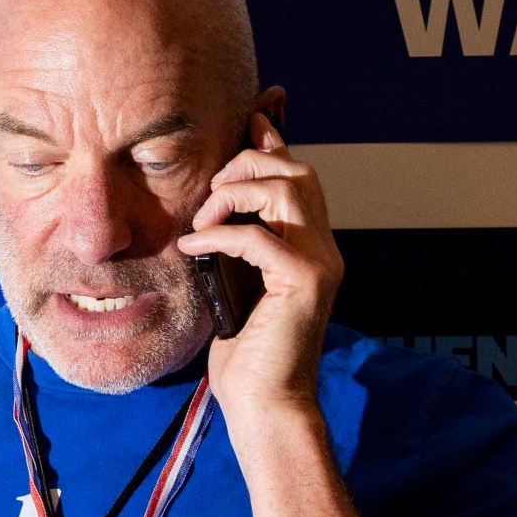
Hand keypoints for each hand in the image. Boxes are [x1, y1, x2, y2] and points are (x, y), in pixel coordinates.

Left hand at [178, 115, 340, 425]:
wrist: (264, 405)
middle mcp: (324, 249)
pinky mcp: (304, 283)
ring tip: (203, 222)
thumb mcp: (233, 285)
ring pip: (287, 189)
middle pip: (297, 171)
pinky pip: (257, 235)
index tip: (253, 111)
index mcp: (310, 246)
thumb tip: (210, 209)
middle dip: (248, 164)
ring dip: (234, 194)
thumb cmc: (245, 354)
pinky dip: (219, 236)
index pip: (298, 175)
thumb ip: (235, 246)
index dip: (275, 137)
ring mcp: (320, 264)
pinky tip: (193, 250)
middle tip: (210, 191)